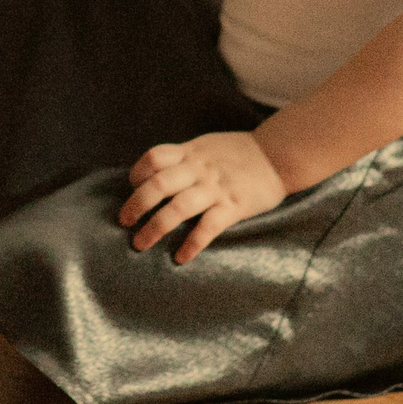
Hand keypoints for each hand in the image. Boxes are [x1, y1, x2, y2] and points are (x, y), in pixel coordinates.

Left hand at [117, 131, 287, 263]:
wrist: (278, 155)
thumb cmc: (240, 153)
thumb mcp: (207, 146)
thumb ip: (184, 158)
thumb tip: (156, 173)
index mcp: (191, 152)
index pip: (154, 158)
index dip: (137, 172)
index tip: (132, 186)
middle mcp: (199, 169)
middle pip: (158, 184)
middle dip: (136, 204)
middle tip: (123, 221)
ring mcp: (216, 188)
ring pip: (177, 208)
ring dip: (154, 227)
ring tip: (139, 244)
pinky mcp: (233, 206)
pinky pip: (208, 227)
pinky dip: (192, 244)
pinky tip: (180, 257)